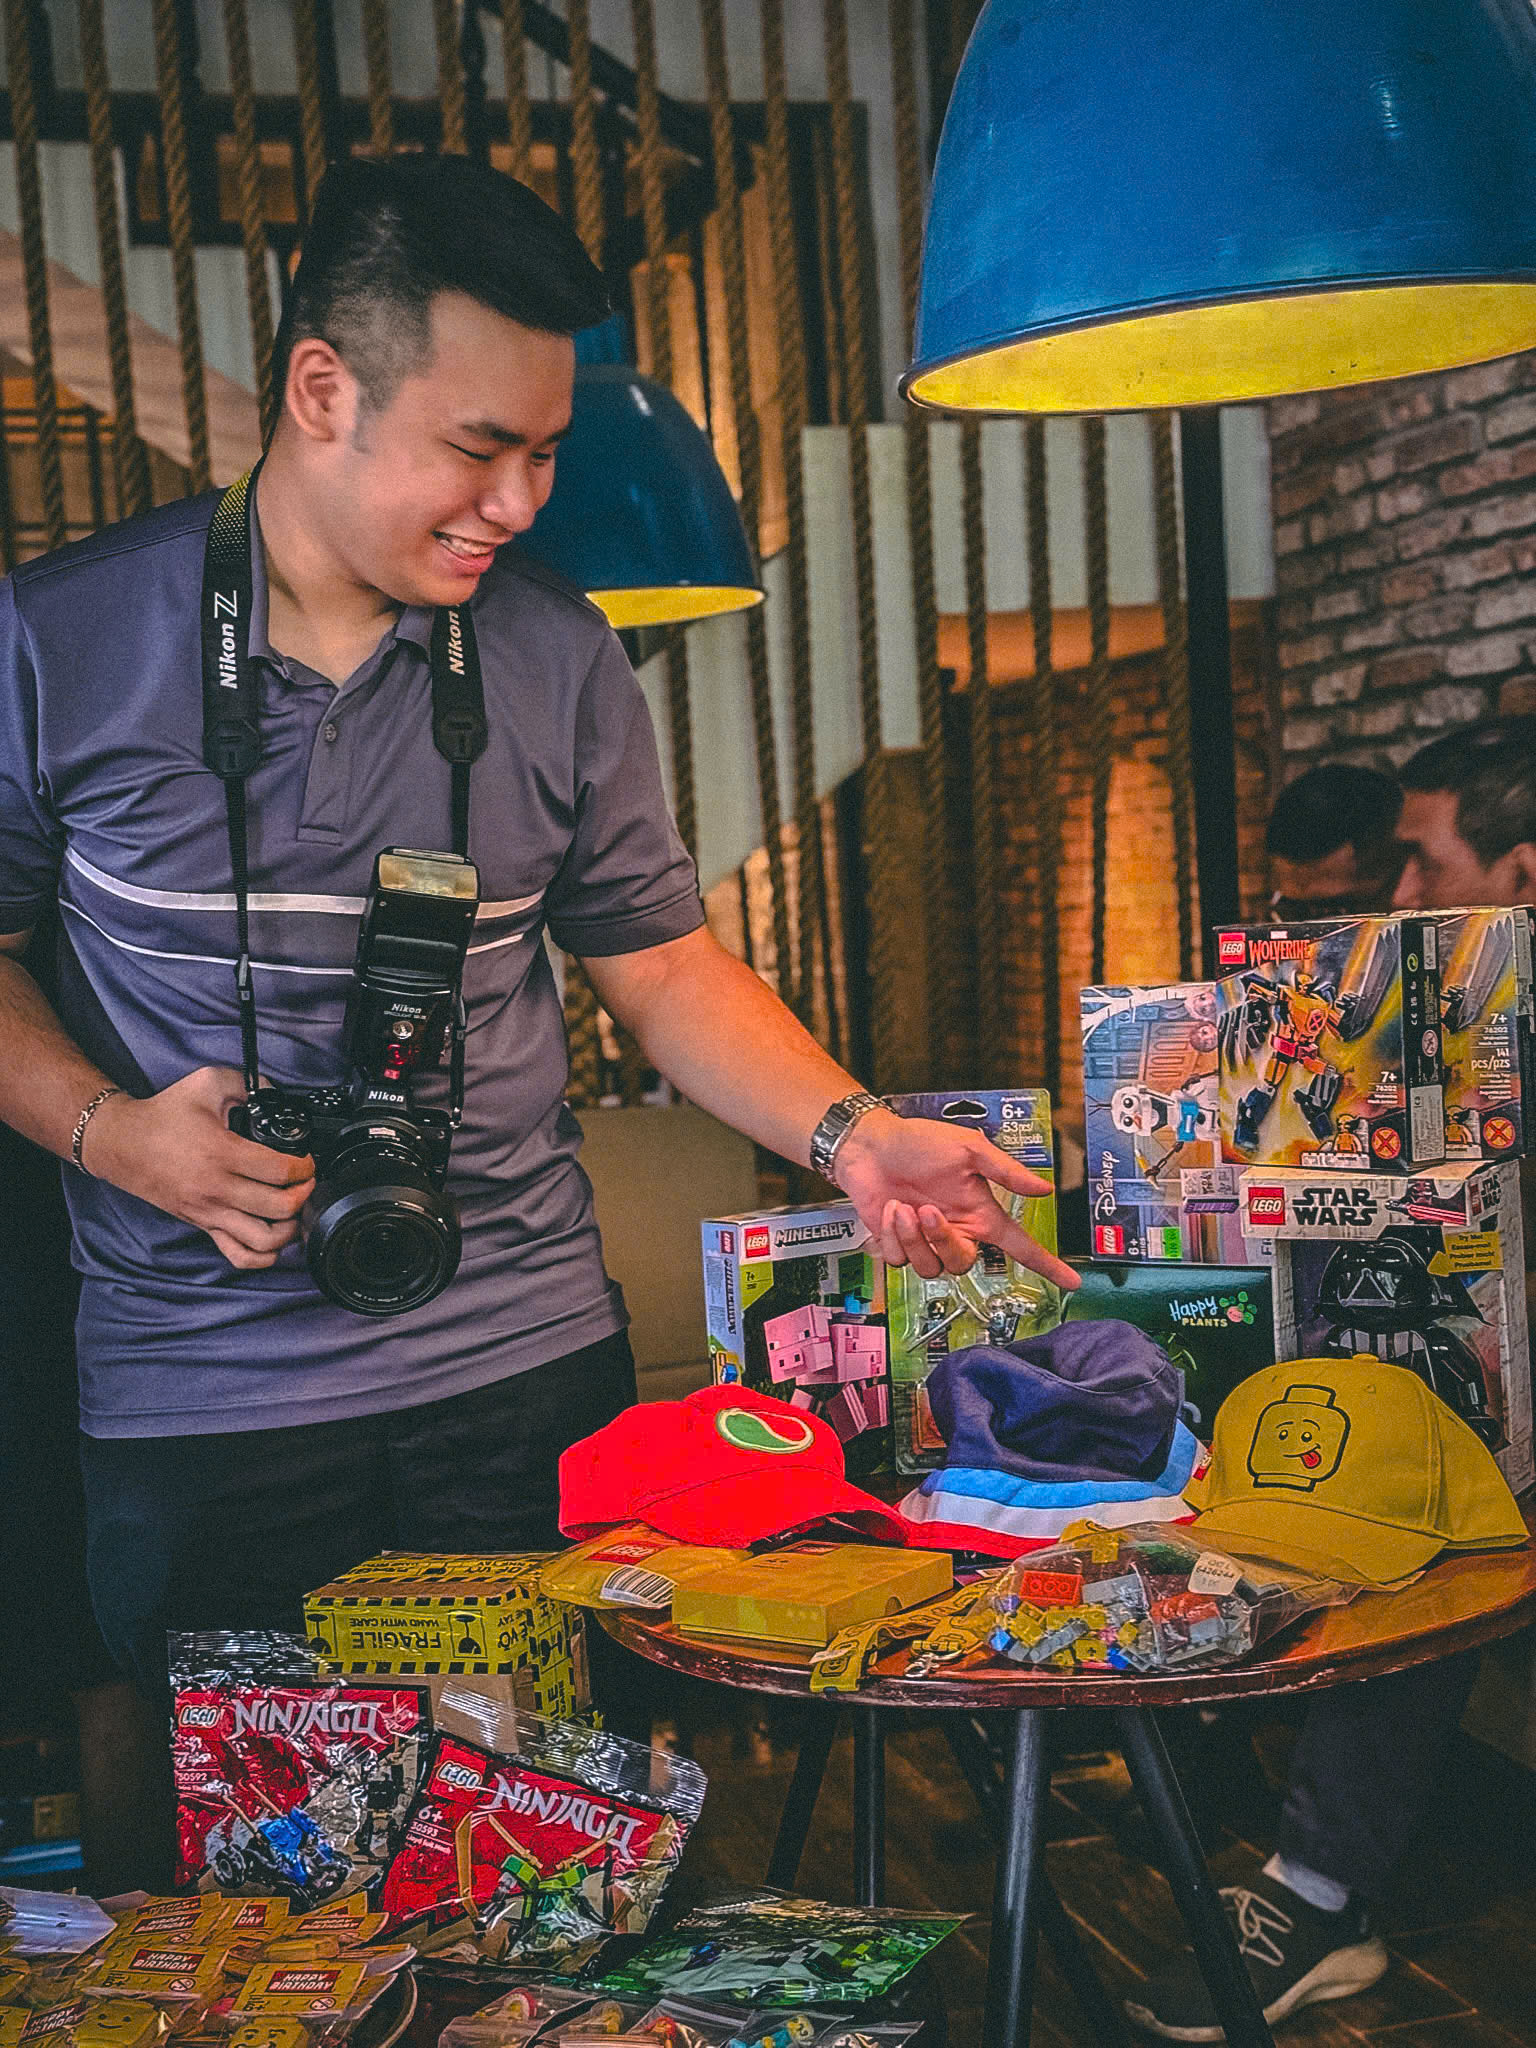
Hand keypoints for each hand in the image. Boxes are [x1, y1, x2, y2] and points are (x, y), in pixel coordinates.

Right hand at [86, 1066, 314, 1271]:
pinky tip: (273, 1238)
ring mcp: (209, 1211)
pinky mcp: (201, 1224)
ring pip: (264, 1240)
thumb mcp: (207, 1082)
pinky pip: (238, 1255)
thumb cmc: (163, 1115)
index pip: (280, 1171)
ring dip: (289, 1228)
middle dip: (304, 1194)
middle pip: (280, 1207)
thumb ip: (247, 1083)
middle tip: (306, 1181)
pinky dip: (263, 1255)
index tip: (306, 1160)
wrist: (121, 1143)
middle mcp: (217, 1188)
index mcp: (223, 1153)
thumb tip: (275, 1094)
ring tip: (292, 1209)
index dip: (304, 1167)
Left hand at [830, 1107, 1079, 1288]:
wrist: (870, 1146)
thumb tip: (1044, 1187)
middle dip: (943, 1242)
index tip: (1071, 1281)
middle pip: (963, 1264)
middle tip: (926, 1210)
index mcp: (980, 1212)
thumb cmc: (919, 1142)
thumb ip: (1005, 1172)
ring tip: (902, 1206)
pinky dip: (891, 1236)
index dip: (1046, 1264)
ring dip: (912, 1237)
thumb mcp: (968, 1149)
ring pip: (930, 1268)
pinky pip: (900, 1261)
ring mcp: (927, 1241)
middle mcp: (958, 1230)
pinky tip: (888, 1210)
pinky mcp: (899, 1245)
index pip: (1020, 1244)